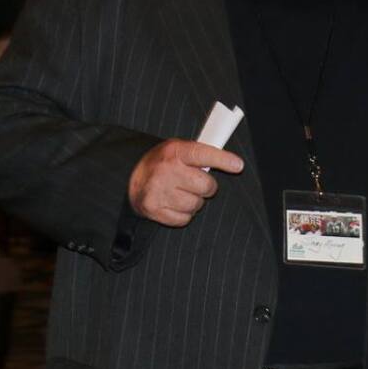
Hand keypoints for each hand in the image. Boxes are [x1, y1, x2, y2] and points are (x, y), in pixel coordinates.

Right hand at [127, 139, 244, 227]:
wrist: (130, 178)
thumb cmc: (161, 163)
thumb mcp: (177, 149)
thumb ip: (200, 154)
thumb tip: (231, 162)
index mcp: (174, 152)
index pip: (204, 155)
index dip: (223, 160)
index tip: (237, 165)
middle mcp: (166, 171)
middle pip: (206, 186)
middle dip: (207, 186)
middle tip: (197, 182)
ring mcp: (159, 191)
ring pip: (196, 205)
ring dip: (194, 201)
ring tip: (181, 192)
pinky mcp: (154, 210)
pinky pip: (184, 219)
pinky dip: (183, 214)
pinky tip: (174, 203)